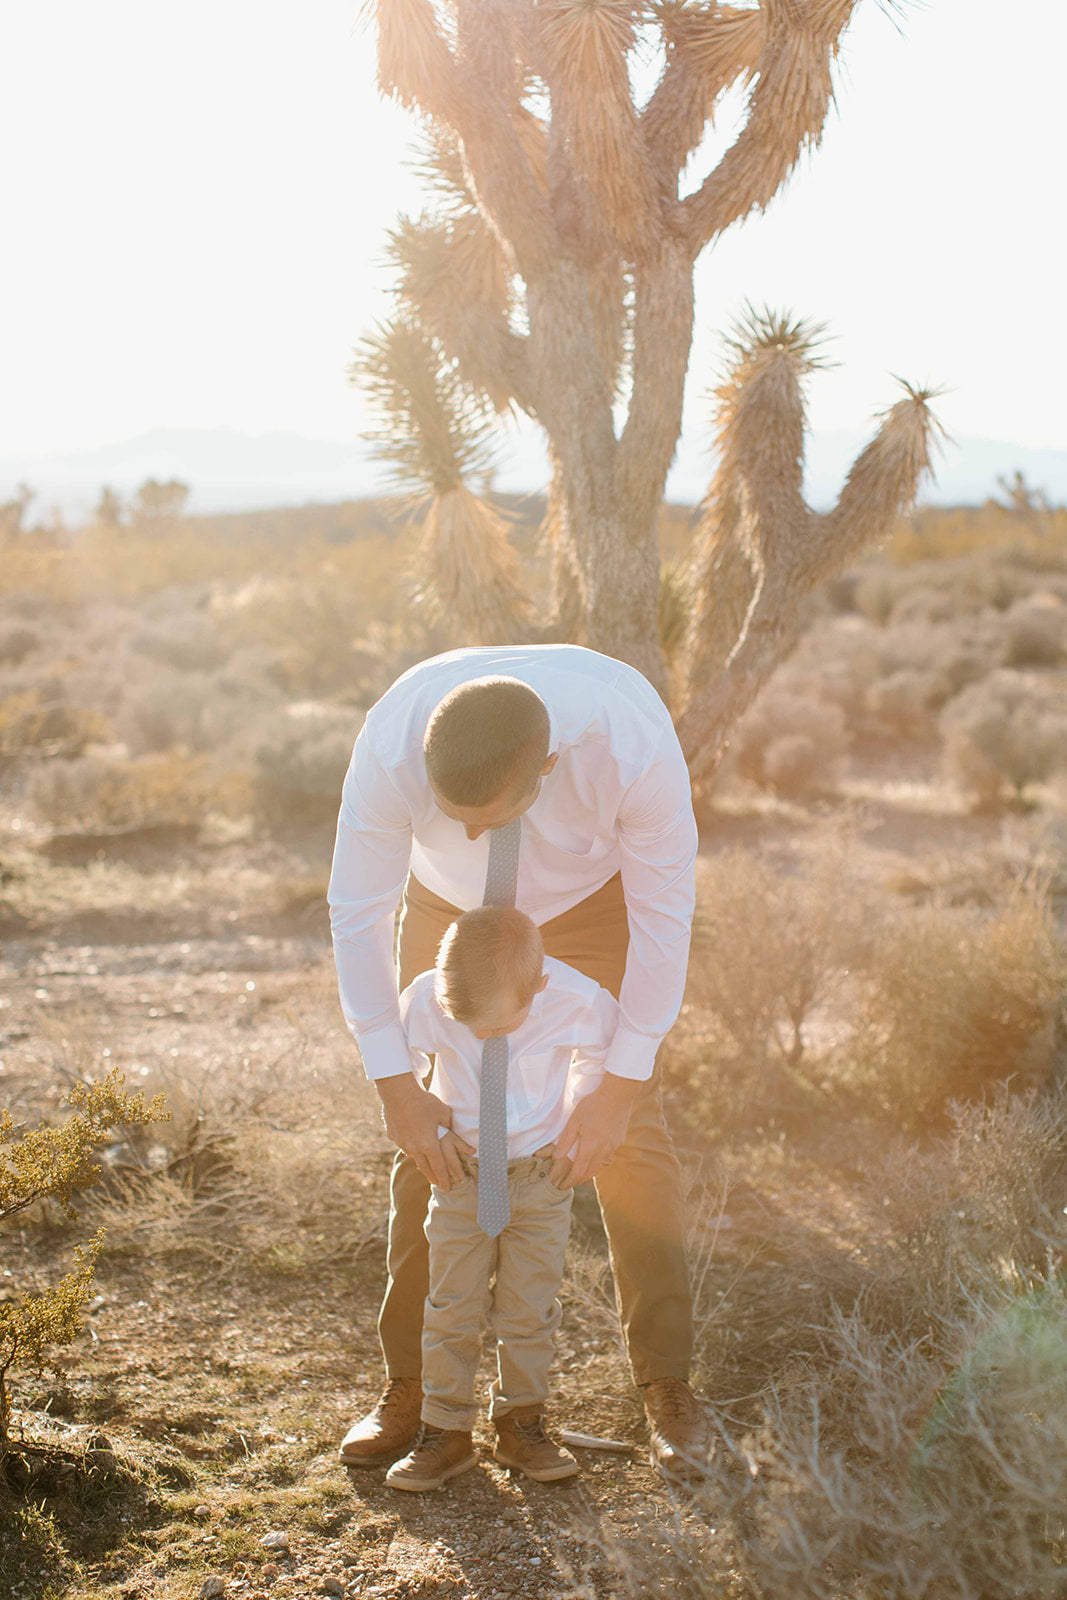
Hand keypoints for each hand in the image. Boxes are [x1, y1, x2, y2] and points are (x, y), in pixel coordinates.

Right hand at [376, 1074, 473, 1188]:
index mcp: (429, 1144)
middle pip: (426, 1168)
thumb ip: (449, 1125)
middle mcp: (415, 1148)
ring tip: (426, 1166)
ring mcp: (402, 1143)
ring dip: (421, 1162)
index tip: (448, 1187)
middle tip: (438, 1184)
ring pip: (414, 1156)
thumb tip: (450, 1129)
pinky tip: (411, 1142)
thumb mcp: (443, 1113)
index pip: (439, 1167)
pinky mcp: (393, 1136)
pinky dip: (410, 1146)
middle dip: (433, 1177)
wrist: (398, 1093)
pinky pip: (403, 1144)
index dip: (444, 1178)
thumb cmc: (424, 1102)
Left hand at [549, 1075, 640, 1187]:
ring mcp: (613, 1146)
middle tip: (570, 1182)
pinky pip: (608, 1156)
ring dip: (590, 1171)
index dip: (569, 1181)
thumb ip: (565, 1141)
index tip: (562, 1186)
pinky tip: (596, 1155)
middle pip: (590, 1173)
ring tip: (581, 1172)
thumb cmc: (593, 1105)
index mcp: (590, 1148)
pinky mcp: (619, 1140)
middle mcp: (603, 1151)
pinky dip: (600, 1161)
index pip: (578, 1172)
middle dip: (579, 1179)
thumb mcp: (574, 1121)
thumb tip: (556, 1158)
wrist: (618, 1095)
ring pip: (600, 1165)